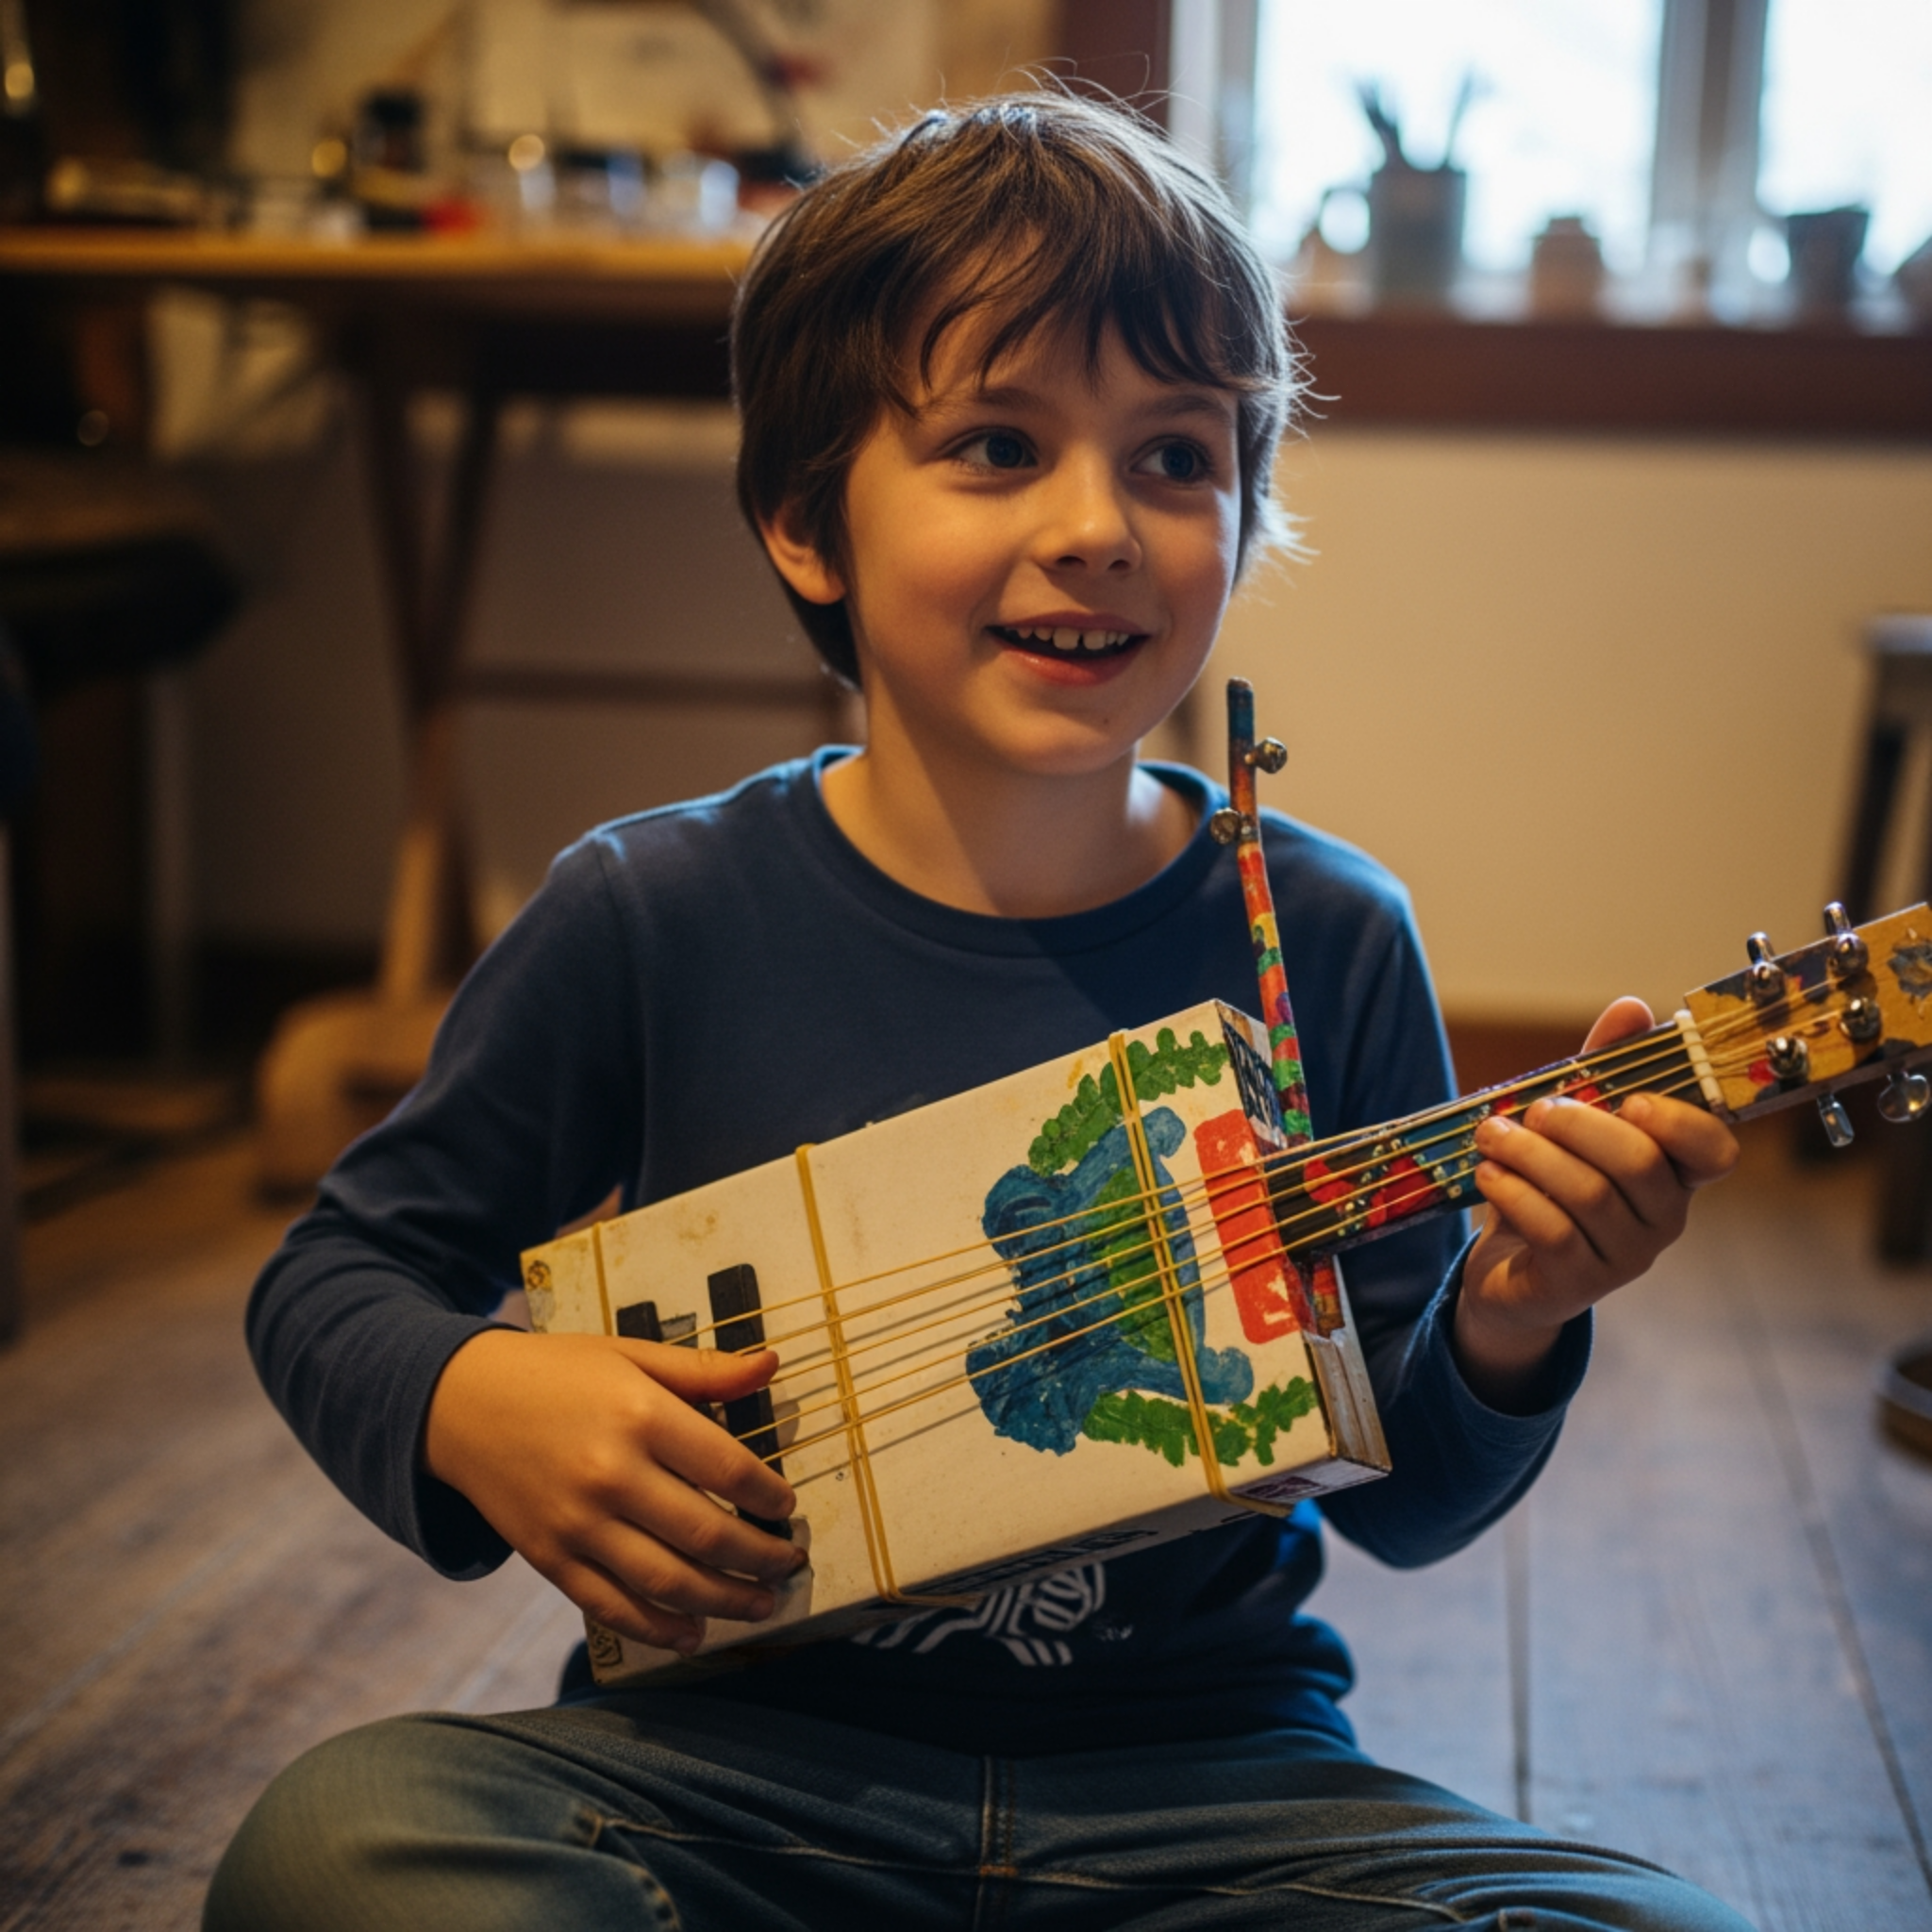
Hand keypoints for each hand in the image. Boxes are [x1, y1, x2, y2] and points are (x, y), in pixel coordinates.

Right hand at [423, 1329, 802, 1653]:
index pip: (728, 1470)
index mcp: (640, 1415)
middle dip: (759, 1558)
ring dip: (724, 1601)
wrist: (458, 1403)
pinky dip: (657, 1628)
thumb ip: (703, 1370)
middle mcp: (611, 1474)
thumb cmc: (556, 1372)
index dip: (769, 1497)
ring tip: (761, 1604)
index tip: (787, 1507)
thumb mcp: (631, 1354)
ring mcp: (577, 1524)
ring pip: (667, 1581)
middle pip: (707, 1535)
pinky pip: (611, 1606)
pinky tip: (692, 1633)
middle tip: (788, 1565)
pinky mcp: (549, 1558)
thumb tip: (771, 1364)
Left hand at [1455, 996, 1738, 1409]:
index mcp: (1674, 1172)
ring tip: (1491, 1136)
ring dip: (1531, 1155)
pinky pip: (1553, 1231)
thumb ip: (1602, 1067)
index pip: (1715, 1151)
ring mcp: (1625, 1257)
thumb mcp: (1571, 1122)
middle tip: (1534, 1111)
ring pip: (1588, 1195)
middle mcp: (1663, 1218)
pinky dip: (1514, 1193)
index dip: (1681, 1123)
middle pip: (1639, 1163)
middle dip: (1579, 1125)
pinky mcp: (1579, 1284)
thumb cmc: (1550, 1183)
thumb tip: (1634, 1006)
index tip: (1630, 1099)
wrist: (1510, 1268)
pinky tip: (1488, 1174)